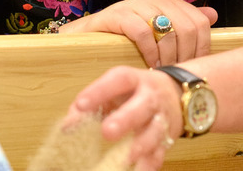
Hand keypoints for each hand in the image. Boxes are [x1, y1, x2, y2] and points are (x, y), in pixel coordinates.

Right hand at [62, 0, 217, 66]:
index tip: (193, 68)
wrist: (87, 36)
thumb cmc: (126, 37)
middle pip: (187, 28)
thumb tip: (212, 14)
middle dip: (185, 56)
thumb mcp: (158, 29)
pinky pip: (142, 33)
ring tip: (163, 72)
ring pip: (168, 31)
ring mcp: (135, 4)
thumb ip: (185, 22)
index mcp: (169, 1)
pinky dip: (149, 52)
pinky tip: (148, 64)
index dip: (201, 49)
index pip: (200, 23)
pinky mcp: (117, 14)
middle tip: (176, 74)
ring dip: (168, 58)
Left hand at [66, 66, 182, 170]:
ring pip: (155, 131)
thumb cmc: (135, 92)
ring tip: (127, 157)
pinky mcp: (167, 138)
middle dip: (125, 119)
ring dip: (141, 145)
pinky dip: (150, 164)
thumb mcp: (114, 88)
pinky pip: (160, 152)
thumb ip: (90, 103)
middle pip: (141, 106)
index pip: (117, 80)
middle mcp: (150, 97)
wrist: (174, 93)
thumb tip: (68, 126)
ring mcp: (161, 118)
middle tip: (107, 132)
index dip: (99, 91)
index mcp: (133, 80)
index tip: (80, 105)